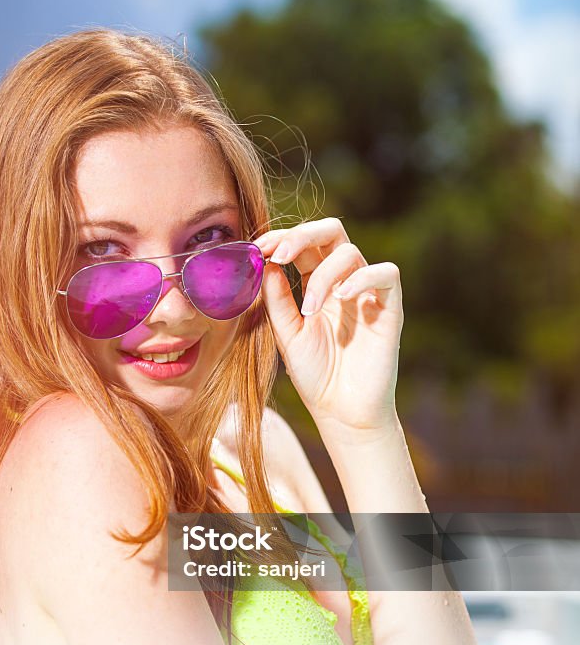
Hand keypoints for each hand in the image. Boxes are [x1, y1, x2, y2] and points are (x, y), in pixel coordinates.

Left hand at [254, 217, 403, 432]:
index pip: (302, 244)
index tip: (255, 249)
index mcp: (317, 284)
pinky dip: (363, 277)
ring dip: (323, 274)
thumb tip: (265, 262)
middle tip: (277, 254)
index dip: (280, 239)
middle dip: (301, 234)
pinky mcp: (389, 308)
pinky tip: (343, 296)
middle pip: (330, 231)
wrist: (342, 412)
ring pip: (351, 252)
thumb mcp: (286, 334)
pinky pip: (386, 274)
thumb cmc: (315, 375)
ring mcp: (367, 293)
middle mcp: (343, 282)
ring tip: (309, 308)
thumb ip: (277, 299)